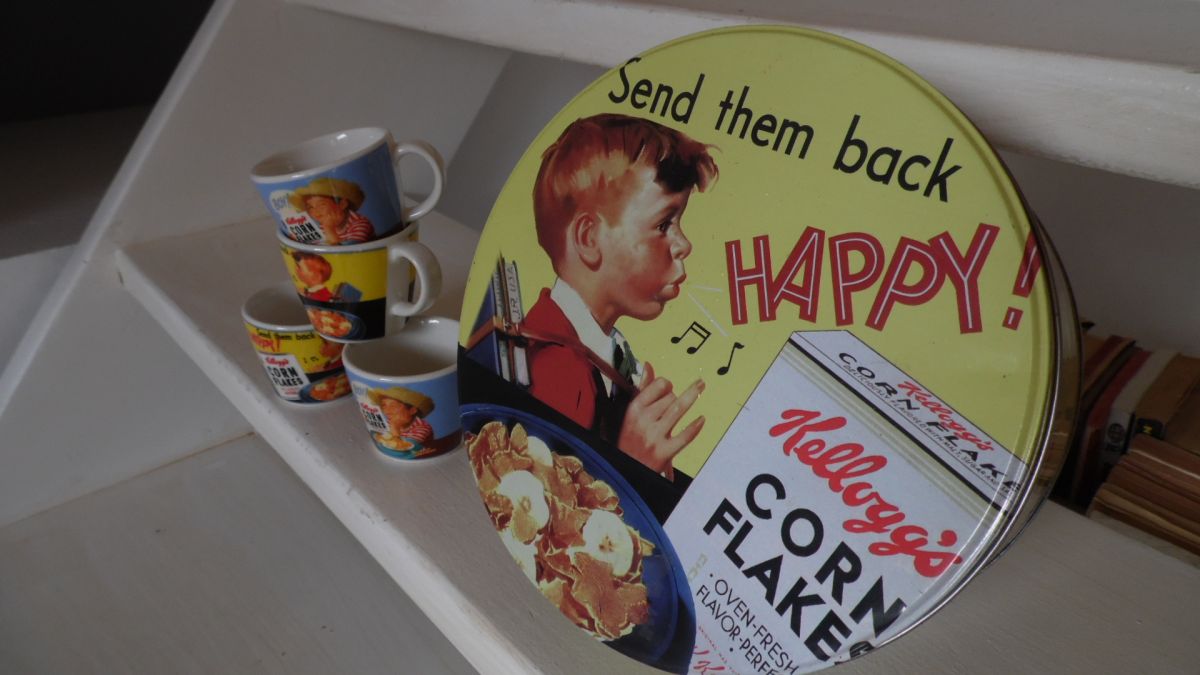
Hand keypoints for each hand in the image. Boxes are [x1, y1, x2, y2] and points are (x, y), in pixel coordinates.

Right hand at [616, 361, 705, 475]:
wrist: (626, 470)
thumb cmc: (631, 439)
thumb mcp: (632, 414)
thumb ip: (642, 388)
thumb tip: (649, 364)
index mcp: (634, 409)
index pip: (658, 386)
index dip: (667, 385)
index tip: (669, 388)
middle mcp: (643, 421)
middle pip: (670, 398)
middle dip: (676, 397)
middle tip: (674, 404)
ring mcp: (654, 437)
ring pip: (678, 409)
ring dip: (692, 396)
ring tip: (701, 386)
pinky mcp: (664, 452)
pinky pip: (685, 436)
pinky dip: (695, 426)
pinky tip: (702, 419)